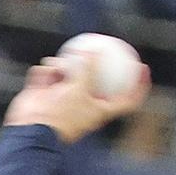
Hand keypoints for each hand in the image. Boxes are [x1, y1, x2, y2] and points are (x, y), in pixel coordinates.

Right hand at [4, 55, 150, 143]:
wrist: (31, 130)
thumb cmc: (60, 115)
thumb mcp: (79, 88)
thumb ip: (89, 69)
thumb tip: (95, 51)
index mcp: (98, 111)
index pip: (126, 101)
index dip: (139, 86)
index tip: (143, 68)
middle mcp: (82, 105)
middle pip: (94, 80)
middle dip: (92, 63)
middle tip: (98, 44)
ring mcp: (63, 99)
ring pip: (67, 71)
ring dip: (61, 66)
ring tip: (56, 68)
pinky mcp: (44, 94)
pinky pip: (46, 74)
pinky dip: (44, 73)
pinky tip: (42, 74)